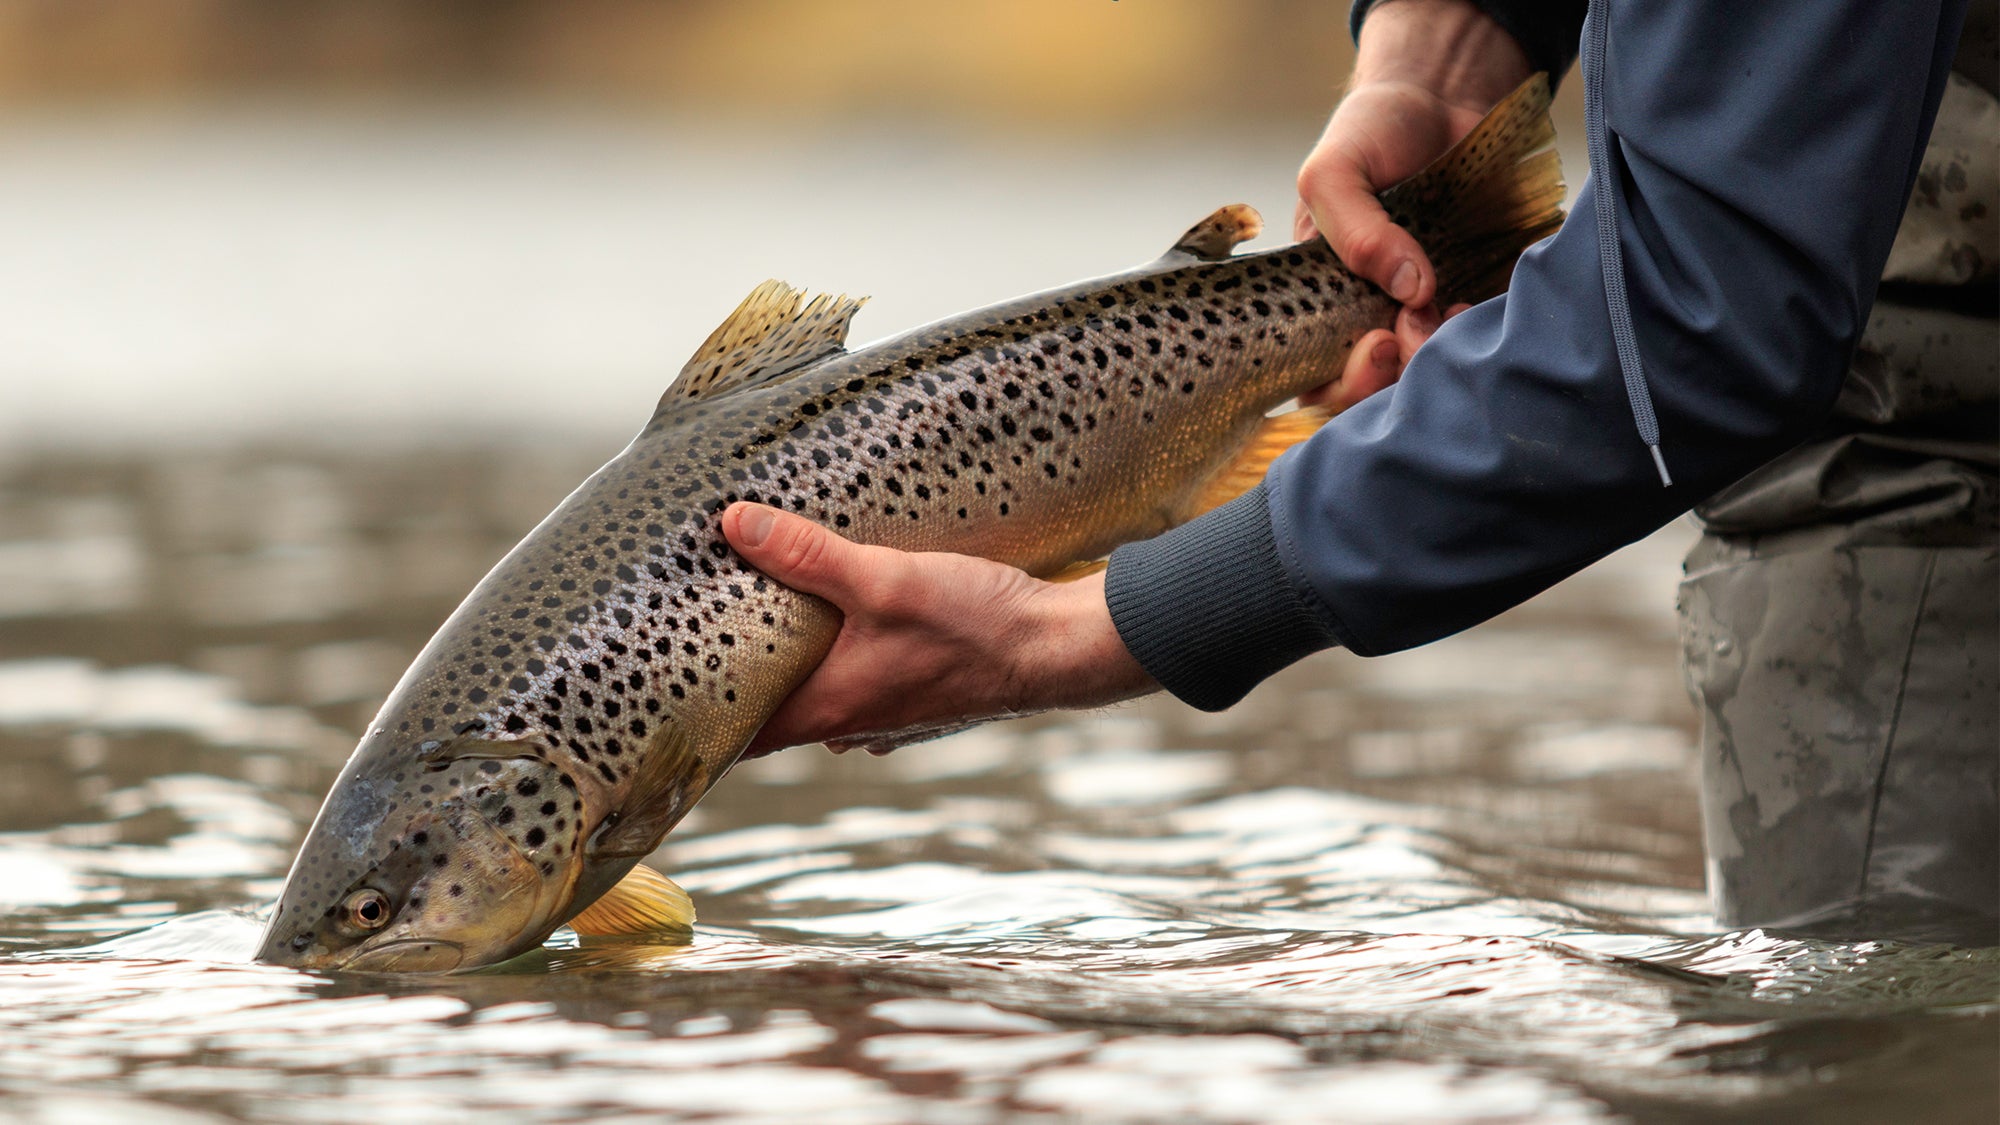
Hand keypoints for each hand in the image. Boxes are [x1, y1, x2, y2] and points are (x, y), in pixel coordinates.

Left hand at [721, 503, 1157, 756]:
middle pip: (773, 713)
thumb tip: (734, 524)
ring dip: (796, 669)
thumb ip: (809, 554)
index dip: (696, 717)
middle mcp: (851, 725)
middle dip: (742, 677)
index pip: (738, 734)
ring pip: (819, 698)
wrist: (1061, 649)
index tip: (658, 692)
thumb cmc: (976, 626)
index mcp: (828, 710)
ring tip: (768, 617)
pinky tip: (847, 622)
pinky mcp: (920, 696)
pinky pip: (861, 685)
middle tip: (704, 632)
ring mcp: (888, 717)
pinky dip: (841, 661)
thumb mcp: (885, 579)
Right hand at [1294, 0, 1530, 401]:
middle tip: (1416, 333)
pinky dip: (1482, 338)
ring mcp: (1425, 313)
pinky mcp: (1476, 297)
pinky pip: (1481, 343)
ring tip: (1454, 313)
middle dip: (1397, 378)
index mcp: (1323, 301)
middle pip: (1377, 391)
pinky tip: (1478, 307)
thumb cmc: (1373, 131)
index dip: (1344, 384)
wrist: (1445, 93)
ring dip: (1441, 359)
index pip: (1319, 377)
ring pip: (1428, 376)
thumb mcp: (1333, 171)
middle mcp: (1372, 317)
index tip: (1379, 344)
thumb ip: (1353, 230)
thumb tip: (1410, 288)